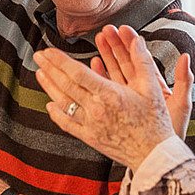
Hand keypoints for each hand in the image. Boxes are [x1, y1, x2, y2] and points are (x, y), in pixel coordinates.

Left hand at [33, 25, 186, 169]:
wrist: (154, 155)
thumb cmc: (156, 122)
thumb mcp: (152, 89)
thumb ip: (143, 62)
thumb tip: (137, 39)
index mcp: (110, 95)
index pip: (78, 73)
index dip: (60, 60)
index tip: (49, 51)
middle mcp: (97, 109)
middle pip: (66, 85)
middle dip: (50, 68)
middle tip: (38, 56)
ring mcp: (90, 125)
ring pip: (63, 103)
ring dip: (49, 87)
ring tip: (40, 73)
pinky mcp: (89, 137)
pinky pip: (67, 124)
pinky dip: (56, 113)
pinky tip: (50, 103)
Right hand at [93, 25, 191, 138]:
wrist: (159, 153)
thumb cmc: (173, 131)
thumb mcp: (181, 104)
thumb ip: (184, 80)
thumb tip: (186, 58)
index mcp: (153, 85)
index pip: (141, 59)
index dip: (132, 43)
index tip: (123, 29)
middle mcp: (139, 89)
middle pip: (124, 62)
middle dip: (115, 45)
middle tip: (105, 31)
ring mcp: (127, 98)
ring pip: (114, 73)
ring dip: (105, 56)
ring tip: (97, 41)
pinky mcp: (117, 107)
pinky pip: (105, 89)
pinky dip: (99, 77)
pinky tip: (93, 64)